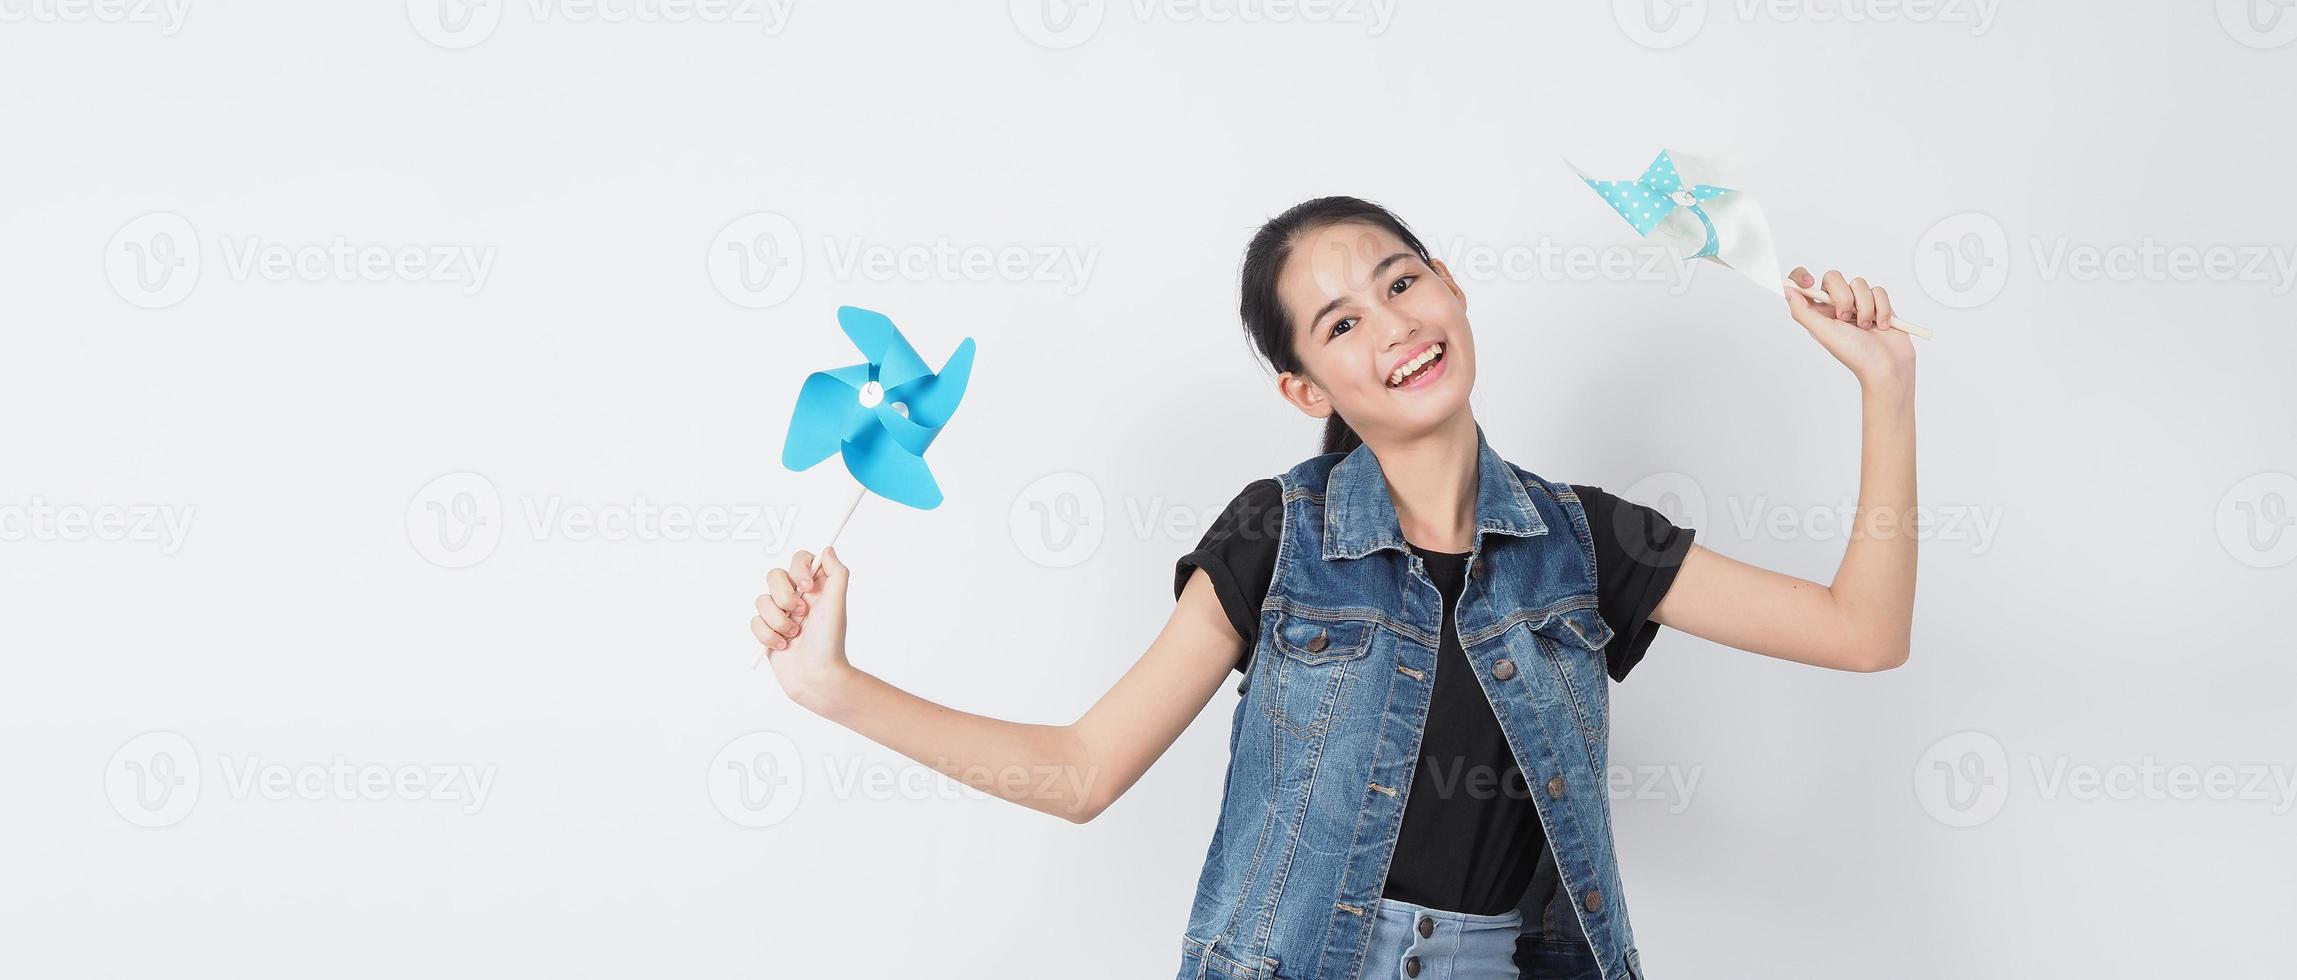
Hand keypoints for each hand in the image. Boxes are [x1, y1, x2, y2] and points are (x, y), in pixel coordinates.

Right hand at [751, 547, 852, 709]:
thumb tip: (827, 549)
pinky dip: (768, 635)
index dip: (799, 569)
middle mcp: (797, 598)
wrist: (816, 678)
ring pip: (761, 600)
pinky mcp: (767, 632)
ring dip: (778, 621)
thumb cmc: (829, 642)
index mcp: (815, 589)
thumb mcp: (837, 604)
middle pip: (774, 576)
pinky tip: (783, 646)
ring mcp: (780, 615)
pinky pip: (754, 622)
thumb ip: (836, 573)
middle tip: (801, 614)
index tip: (807, 586)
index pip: (799, 560)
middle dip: (784, 597)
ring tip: (794, 635)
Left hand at [1785, 267, 1916, 387]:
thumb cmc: (1855, 354)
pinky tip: (1881, 326)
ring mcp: (1858, 303)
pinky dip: (1881, 309)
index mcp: (1819, 312)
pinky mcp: (1879, 303)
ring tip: (1866, 327)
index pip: (1804, 285)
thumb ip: (1802, 311)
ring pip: (1859, 283)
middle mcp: (1836, 305)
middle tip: (1844, 318)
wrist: (1887, 365)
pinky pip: (1878, 290)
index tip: (1809, 282)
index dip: (1802, 277)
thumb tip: (1787, 289)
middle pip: (1833, 277)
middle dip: (1843, 297)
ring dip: (1865, 307)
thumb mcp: (1823, 333)